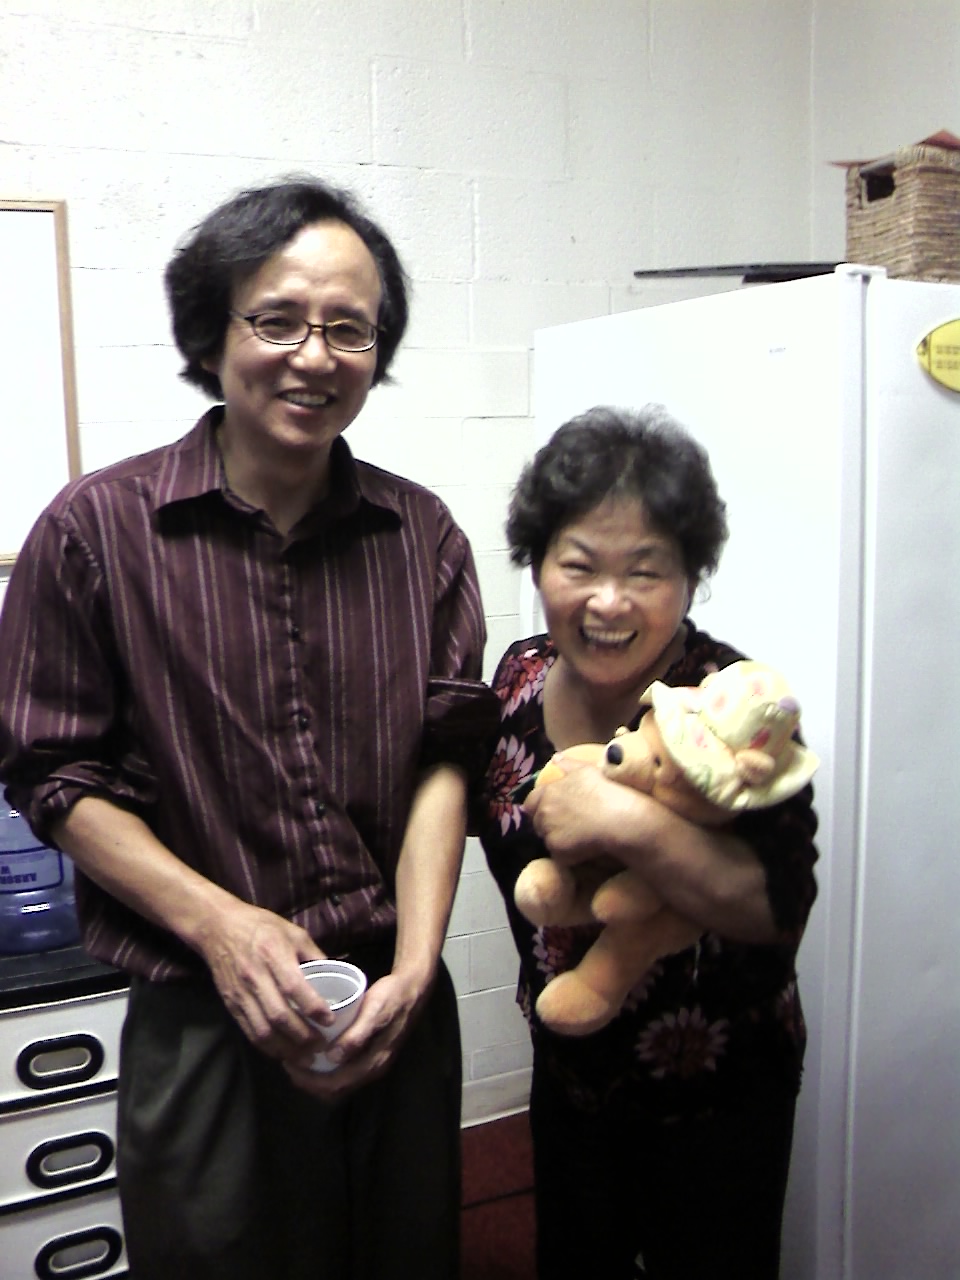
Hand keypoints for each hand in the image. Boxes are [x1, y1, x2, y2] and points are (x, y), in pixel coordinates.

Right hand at [195, 898, 334, 1061]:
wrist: (219, 927)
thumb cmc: (261, 926)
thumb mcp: (293, 932)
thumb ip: (314, 954)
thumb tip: (337, 974)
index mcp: (273, 954)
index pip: (294, 987)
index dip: (313, 1007)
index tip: (330, 1020)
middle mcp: (255, 977)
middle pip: (279, 1015)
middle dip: (302, 1037)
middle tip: (322, 1046)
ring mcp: (240, 993)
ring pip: (263, 1030)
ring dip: (286, 1049)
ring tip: (305, 1058)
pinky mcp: (231, 1005)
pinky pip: (249, 1032)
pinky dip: (267, 1047)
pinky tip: (283, 1053)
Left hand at [282, 967, 429, 1099]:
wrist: (413, 990)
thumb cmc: (392, 997)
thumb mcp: (375, 1011)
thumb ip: (357, 1035)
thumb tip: (333, 1058)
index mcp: (373, 1063)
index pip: (337, 1084)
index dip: (311, 1080)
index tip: (290, 1065)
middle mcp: (372, 1070)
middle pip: (335, 1089)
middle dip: (309, 1082)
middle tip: (287, 1064)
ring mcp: (371, 1064)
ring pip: (339, 1083)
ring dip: (317, 1078)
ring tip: (297, 1061)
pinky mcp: (369, 1056)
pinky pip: (344, 1073)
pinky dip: (326, 1071)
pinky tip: (316, 1055)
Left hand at [522, 755, 656, 865]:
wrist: (618, 818)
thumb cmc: (604, 791)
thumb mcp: (586, 770)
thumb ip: (568, 764)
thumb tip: (555, 758)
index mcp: (548, 792)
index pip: (530, 802)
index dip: (540, 807)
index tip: (554, 811)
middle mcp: (544, 812)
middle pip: (537, 822)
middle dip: (548, 824)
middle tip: (570, 825)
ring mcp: (549, 832)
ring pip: (548, 839)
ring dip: (558, 838)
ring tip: (579, 836)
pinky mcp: (558, 851)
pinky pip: (559, 855)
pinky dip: (568, 854)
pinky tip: (584, 848)